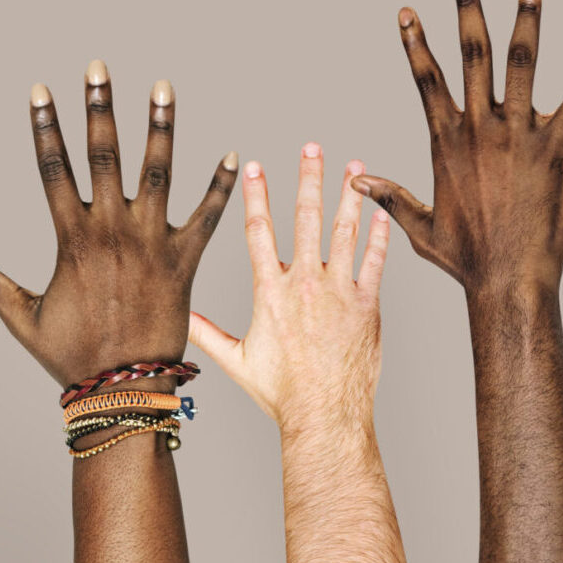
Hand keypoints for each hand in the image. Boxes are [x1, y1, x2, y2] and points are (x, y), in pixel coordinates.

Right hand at [0, 61, 237, 387]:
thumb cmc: (73, 358)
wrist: (124, 390)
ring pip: (158, 172)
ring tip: (163, 86)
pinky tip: (231, 154)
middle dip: (100, 108)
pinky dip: (219, 187)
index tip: (40, 90)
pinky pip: (207, 217)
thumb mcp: (24, 318)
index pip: (54, 169)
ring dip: (160, 127)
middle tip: (97, 67)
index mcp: (73, 240)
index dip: (46, 127)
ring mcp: (152, 243)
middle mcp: (112, 231)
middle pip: (105, 155)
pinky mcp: (185, 261)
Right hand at [189, 143, 389, 432]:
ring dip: (349, 195)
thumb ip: (208, 334)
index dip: (255, 195)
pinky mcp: (367, 305)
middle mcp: (304, 284)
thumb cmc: (281, 393)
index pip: (259, 231)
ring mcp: (339, 292)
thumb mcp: (237, 361)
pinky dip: (380, 235)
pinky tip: (383, 212)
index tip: (254, 166)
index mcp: (270, 292)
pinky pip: (375, 262)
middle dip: (309, 178)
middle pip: (305, 218)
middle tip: (313, 147)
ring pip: (345, 232)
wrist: (324, 414)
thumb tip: (179, 319)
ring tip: (356, 166)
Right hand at [352, 0, 562, 295]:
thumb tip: (357, 182)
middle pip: (470, 53)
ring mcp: (518, 135)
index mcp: (447, 142)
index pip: (426, 80)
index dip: (416, 44)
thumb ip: (391, 197)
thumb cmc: (465, 260)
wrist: (507, 281)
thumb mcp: (419, 227)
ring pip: (521, 61)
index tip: (408, 11)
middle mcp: (479, 128)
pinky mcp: (555, 148)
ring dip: (526, 14)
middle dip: (466, 5)